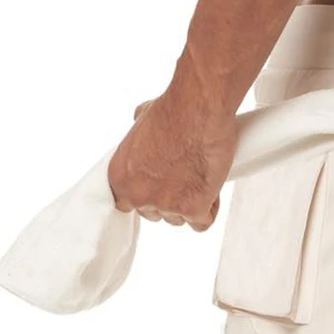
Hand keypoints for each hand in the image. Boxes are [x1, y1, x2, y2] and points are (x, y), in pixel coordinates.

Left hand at [107, 94, 237, 230]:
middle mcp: (139, 195)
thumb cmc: (174, 111)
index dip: (148, 194)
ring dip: (191, 205)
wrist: (199, 111)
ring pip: (180, 219)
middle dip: (171, 199)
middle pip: (156, 214)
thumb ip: (139, 141)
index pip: (127, 204)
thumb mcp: (141, 122)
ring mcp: (166, 205)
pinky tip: (212, 191)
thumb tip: (143, 131)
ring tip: (201, 179)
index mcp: (121, 177)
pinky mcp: (193, 209)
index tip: (162, 186)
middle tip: (186, 179)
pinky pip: (202, 223)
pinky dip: (209, 210)